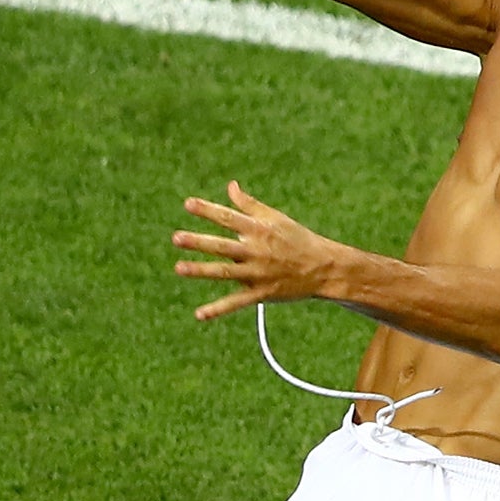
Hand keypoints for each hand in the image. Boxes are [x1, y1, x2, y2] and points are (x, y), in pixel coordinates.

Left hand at [172, 180, 338, 321]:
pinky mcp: (261, 293)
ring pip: (225, 273)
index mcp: (258, 230)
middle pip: (222, 246)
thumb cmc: (296, 238)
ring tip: (178, 268)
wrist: (323, 267)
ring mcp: (258, 273)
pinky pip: (236, 302)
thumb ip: (249, 204)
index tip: (187, 204)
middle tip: (176, 238)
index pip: (228, 218)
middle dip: (199, 242)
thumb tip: (230, 185)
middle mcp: (256, 251)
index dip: (208, 210)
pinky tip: (199, 314)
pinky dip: (218, 309)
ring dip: (201, 271)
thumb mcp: (274, 217)